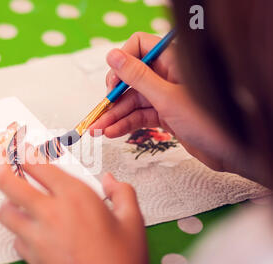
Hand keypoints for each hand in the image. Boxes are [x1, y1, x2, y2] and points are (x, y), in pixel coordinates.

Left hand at [0, 145, 150, 263]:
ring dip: (9, 201)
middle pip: (7, 182)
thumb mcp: (133, 221)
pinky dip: (20, 230)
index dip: (23, 149)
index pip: (36, 164)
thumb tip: (110, 180)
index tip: (19, 143)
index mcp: (75, 197)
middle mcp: (50, 213)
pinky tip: (33, 229)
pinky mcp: (31, 258)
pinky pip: (15, 238)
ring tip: (19, 198)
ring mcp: (36, 237)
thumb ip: (121, 192)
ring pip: (4, 211)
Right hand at [90, 32, 234, 171]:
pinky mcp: (165, 115)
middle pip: (131, 79)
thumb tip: (114, 56)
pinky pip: (139, 116)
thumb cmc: (210, 120)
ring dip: (114, 115)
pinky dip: (125, 125)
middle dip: (112, 97)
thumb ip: (138, 77)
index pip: (139, 47)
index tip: (114, 82)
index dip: (122, 62)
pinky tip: (112, 132)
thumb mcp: (167, 97)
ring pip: (132, 101)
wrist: (231, 150)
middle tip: (100, 112)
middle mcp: (167, 75)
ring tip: (97, 129)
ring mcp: (166, 96)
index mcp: (172, 61)